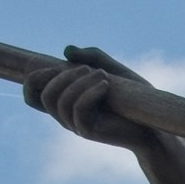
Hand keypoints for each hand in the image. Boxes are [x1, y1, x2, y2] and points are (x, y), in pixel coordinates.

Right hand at [23, 44, 155, 149]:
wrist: (153, 124)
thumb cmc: (131, 98)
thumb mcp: (111, 69)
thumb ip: (91, 57)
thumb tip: (66, 51)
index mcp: (65, 101)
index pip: (31, 96)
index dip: (33, 80)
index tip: (57, 65)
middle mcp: (66, 116)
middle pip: (44, 95)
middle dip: (63, 76)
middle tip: (89, 68)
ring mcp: (76, 125)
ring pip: (61, 102)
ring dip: (80, 82)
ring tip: (103, 76)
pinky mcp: (89, 132)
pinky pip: (78, 110)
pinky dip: (90, 92)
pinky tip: (106, 85)